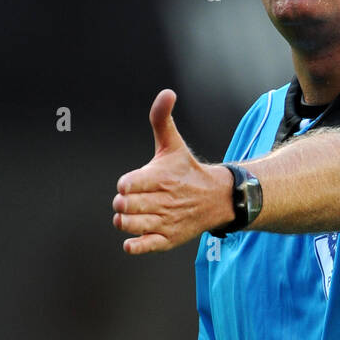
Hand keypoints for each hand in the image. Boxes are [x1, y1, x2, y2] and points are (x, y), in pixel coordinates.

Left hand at [113, 89, 232, 253]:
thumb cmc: (187, 171)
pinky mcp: (168, 239)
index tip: (128, 185)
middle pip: (127, 206)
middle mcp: (164, 201)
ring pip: (133, 225)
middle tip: (127, 201)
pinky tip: (131, 241)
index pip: (130, 184)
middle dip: (122, 204)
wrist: (217, 199)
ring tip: (128, 216)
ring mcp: (166, 222)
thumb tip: (167, 93)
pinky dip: (136, 245)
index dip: (126, 185)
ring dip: (125, 222)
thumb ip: (162, 119)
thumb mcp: (173, 144)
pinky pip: (147, 245)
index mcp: (161, 177)